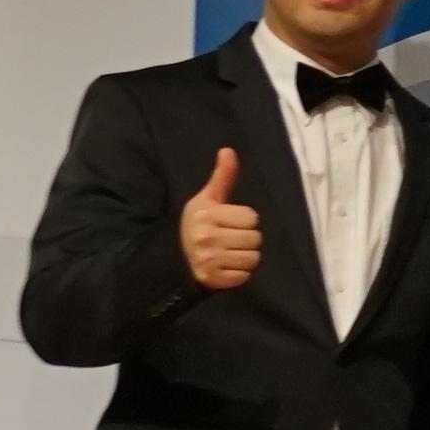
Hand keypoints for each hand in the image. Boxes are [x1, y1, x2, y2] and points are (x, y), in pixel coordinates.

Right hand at [180, 148, 260, 292]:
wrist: (174, 255)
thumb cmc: (198, 223)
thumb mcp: (207, 198)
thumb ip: (222, 177)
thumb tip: (228, 151)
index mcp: (207, 215)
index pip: (252, 218)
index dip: (245, 220)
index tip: (230, 221)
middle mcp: (206, 237)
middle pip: (255, 239)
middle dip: (247, 238)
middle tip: (231, 238)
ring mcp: (208, 260)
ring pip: (253, 258)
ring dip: (246, 256)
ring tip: (230, 251)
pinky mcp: (211, 279)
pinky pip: (244, 276)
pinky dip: (239, 273)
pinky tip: (226, 265)